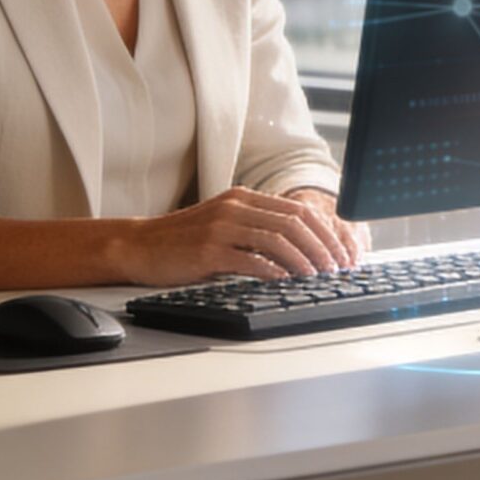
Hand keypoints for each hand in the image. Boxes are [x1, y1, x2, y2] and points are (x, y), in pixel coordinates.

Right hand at [108, 187, 362, 285]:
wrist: (139, 245)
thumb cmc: (183, 241)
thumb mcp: (224, 224)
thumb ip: (256, 228)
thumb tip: (302, 249)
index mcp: (243, 198)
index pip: (298, 210)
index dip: (326, 232)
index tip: (340, 253)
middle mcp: (236, 207)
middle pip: (295, 223)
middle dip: (322, 247)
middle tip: (336, 269)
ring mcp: (222, 227)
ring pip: (278, 239)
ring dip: (304, 261)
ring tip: (317, 278)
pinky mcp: (208, 251)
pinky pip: (251, 260)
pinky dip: (274, 271)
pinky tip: (286, 281)